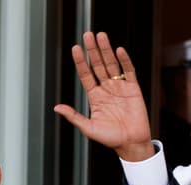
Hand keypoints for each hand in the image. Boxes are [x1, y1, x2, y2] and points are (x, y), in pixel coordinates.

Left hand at [53, 32, 153, 160]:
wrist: (130, 143)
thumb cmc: (109, 138)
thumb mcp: (88, 128)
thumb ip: (73, 116)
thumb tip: (56, 107)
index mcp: (95, 97)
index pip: (86, 75)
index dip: (81, 62)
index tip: (75, 49)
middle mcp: (106, 89)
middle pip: (98, 65)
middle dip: (93, 50)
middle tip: (88, 35)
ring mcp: (120, 87)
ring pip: (112, 65)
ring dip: (106, 50)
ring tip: (101, 36)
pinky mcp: (133, 89)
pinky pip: (129, 71)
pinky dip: (124, 61)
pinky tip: (118, 50)